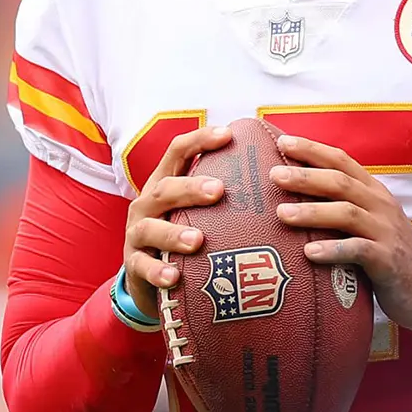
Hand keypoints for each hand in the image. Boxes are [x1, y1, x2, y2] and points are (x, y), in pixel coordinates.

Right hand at [122, 126, 232, 319]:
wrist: (147, 276)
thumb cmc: (183, 235)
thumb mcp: (197, 211)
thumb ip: (223, 195)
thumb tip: (277, 174)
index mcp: (165, 184)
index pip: (178, 153)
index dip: (199, 140)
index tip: (228, 134)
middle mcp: (147, 204)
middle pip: (164, 189)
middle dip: (190, 188)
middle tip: (219, 190)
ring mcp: (137, 235)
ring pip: (150, 229)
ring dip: (173, 234)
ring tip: (197, 240)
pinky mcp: (133, 265)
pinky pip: (142, 268)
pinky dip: (157, 272)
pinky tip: (174, 277)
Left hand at [270, 135, 411, 330]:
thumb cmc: (386, 250)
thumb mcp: (368, 220)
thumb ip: (340, 205)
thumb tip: (291, 195)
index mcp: (373, 191)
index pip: (342, 161)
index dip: (313, 150)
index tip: (283, 142)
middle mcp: (380, 205)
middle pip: (341, 183)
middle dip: (306, 177)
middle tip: (274, 175)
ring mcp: (385, 232)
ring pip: (347, 214)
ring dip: (313, 212)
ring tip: (281, 214)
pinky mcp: (387, 260)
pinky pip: (358, 251)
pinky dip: (333, 249)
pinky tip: (309, 252)